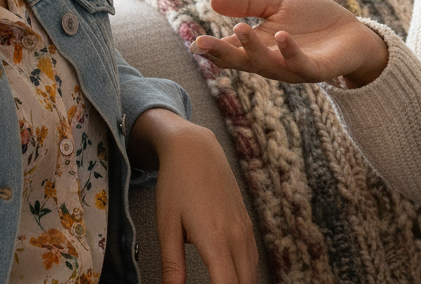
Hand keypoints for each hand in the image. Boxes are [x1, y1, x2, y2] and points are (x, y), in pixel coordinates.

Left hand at [128, 109, 257, 283]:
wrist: (196, 149)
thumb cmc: (176, 185)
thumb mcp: (167, 226)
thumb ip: (172, 265)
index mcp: (215, 239)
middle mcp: (236, 235)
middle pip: (244, 283)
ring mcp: (245, 228)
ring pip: (251, 273)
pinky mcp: (246, 222)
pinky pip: (253, 257)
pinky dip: (245, 274)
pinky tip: (233, 278)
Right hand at [190, 0, 388, 87]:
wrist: (353, 32)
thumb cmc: (314, 20)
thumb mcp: (278, 4)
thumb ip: (248, 3)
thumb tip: (212, 1)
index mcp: (261, 47)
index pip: (232, 50)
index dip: (213, 48)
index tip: (195, 43)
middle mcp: (274, 61)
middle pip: (244, 62)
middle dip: (223, 54)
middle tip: (203, 44)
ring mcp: (295, 68)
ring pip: (268, 65)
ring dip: (253, 49)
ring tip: (239, 29)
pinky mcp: (317, 69)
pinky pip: (301, 64)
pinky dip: (289, 51)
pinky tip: (280, 35)